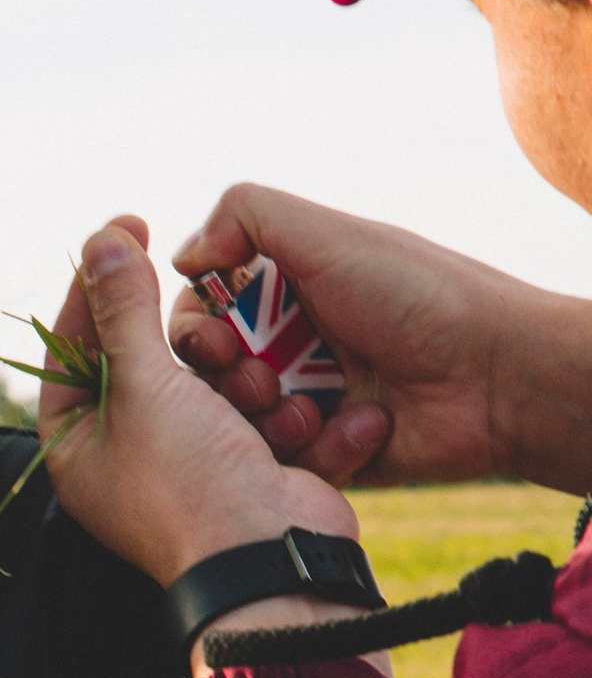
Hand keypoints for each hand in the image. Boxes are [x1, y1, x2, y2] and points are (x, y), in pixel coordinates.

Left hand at [35, 217, 357, 599]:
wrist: (273, 562)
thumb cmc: (189, 482)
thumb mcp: (144, 385)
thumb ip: (124, 309)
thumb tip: (101, 239)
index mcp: (78, 446)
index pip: (73, 348)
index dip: (96, 286)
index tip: (123, 230)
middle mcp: (129, 458)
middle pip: (154, 364)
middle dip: (195, 347)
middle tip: (213, 319)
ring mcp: (195, 468)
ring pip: (219, 387)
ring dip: (247, 383)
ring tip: (258, 398)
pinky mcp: (253, 472)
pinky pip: (268, 421)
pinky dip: (288, 417)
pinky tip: (303, 422)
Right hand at [168, 184, 591, 495]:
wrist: (497, 375)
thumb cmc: (417, 295)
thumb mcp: (328, 234)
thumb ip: (246, 215)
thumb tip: (182, 256)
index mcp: (287, 290)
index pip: (204, 311)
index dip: (194, 328)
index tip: (210, 341)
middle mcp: (292, 343)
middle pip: (210, 372)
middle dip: (221, 379)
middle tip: (252, 380)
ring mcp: (311, 399)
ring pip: (239, 423)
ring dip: (260, 416)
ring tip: (302, 409)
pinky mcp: (332, 452)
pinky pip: (286, 462)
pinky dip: (308, 447)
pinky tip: (346, 426)